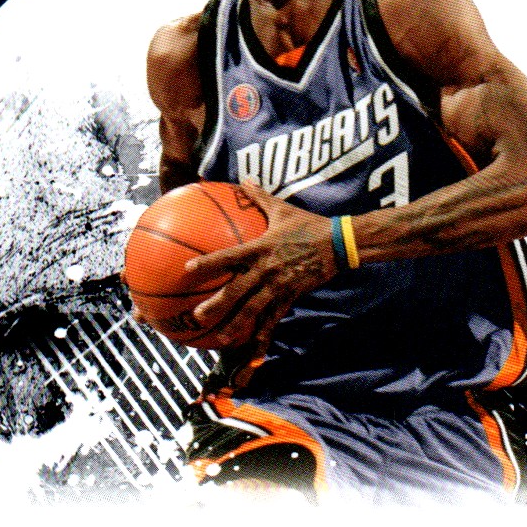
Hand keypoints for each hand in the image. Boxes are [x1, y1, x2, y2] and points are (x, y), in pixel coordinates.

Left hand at [184, 182, 337, 350]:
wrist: (338, 244)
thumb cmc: (308, 224)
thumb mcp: (282, 209)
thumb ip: (259, 196)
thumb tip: (244, 179)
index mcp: (260, 248)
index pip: (228, 256)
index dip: (208, 263)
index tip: (188, 270)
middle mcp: (266, 270)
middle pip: (237, 291)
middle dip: (217, 305)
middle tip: (198, 316)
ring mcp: (279, 286)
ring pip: (254, 309)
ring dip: (237, 325)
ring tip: (221, 337)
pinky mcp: (291, 297)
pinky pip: (275, 317)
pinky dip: (264, 332)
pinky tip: (254, 346)